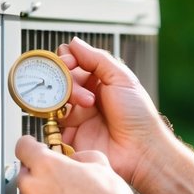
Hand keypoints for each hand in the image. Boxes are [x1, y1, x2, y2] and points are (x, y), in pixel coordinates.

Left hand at [14, 136, 152, 193]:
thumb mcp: (101, 165)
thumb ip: (78, 157)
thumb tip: (73, 160)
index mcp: (47, 166)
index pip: (23, 147)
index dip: (30, 148)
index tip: (32, 152)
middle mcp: (33, 190)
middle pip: (25, 177)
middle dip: (39, 179)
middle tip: (63, 189)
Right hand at [55, 38, 174, 187]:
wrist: (140, 149)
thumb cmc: (138, 115)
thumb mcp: (122, 78)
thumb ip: (97, 58)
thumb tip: (74, 43)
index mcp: (99, 80)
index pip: (73, 61)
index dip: (67, 59)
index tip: (70, 61)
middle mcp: (86, 95)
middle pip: (61, 77)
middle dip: (67, 78)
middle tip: (80, 84)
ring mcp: (77, 114)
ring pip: (56, 96)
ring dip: (67, 95)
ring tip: (86, 104)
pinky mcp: (70, 133)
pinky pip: (53, 120)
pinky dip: (58, 113)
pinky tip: (71, 115)